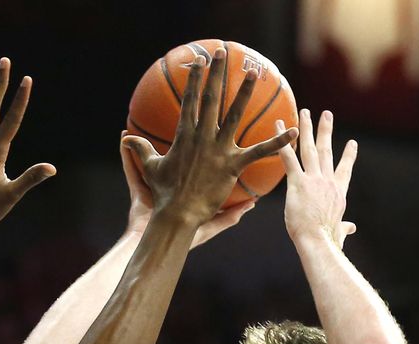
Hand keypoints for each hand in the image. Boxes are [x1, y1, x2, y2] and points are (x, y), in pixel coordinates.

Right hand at [121, 48, 295, 226]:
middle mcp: (202, 137)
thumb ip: (140, 150)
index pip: (190, 100)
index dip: (194, 79)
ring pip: (234, 115)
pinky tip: (293, 132)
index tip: (199, 61)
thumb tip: (125, 138)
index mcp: (184, 135)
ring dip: (243, 93)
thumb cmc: (163, 193)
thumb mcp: (150, 168)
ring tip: (252, 74)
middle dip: (216, 74)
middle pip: (211, 99)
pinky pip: (258, 151)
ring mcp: (218, 150)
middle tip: (223, 55)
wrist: (177, 213)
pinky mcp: (232, 165)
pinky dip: (277, 142)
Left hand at [276, 109, 356, 244]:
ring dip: (306, 128)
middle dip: (325, 131)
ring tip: (304, 112)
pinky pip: (288, 158)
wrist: (319, 240)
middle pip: (326, 151)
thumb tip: (351, 228)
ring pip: (309, 148)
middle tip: (326, 115)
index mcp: (338, 193)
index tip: (351, 143)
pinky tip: (279, 127)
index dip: (348, 156)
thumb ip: (344, 227)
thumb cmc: (327, 240)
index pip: (344, 170)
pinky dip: (283, 142)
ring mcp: (313, 180)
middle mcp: (327, 181)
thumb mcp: (339, 232)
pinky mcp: (298, 183)